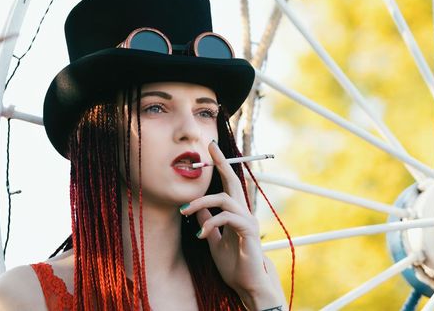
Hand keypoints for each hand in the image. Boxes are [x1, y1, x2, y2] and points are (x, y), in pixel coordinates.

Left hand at [179, 140, 283, 308]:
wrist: (247, 284)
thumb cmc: (234, 265)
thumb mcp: (215, 241)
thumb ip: (209, 224)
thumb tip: (198, 211)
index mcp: (235, 213)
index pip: (228, 185)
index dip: (220, 166)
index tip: (211, 149)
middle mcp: (243, 212)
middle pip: (233, 181)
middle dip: (221, 163)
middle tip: (210, 148)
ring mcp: (247, 220)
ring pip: (224, 199)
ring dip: (201, 202)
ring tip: (185, 211)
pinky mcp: (248, 231)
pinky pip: (227, 218)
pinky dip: (210, 223)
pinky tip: (200, 235)